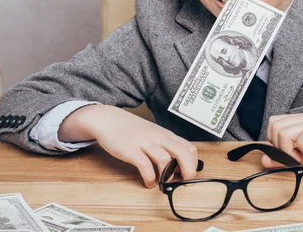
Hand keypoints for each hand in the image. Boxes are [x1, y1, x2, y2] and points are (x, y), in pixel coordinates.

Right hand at [60, 104, 198, 187]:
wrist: (109, 119)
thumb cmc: (132, 130)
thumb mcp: (153, 134)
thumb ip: (165, 147)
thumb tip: (177, 166)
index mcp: (166, 135)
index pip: (189, 148)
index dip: (194, 164)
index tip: (190, 175)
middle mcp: (159, 138)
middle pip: (182, 153)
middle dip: (188, 171)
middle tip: (184, 183)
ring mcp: (145, 143)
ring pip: (165, 159)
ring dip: (167, 176)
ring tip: (163, 184)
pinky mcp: (131, 150)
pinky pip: (145, 166)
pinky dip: (150, 178)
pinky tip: (148, 183)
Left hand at [262, 113, 302, 174]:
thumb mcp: (299, 159)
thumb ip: (281, 158)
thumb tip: (263, 159)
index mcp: (299, 121)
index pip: (273, 122)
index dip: (273, 139)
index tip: (285, 152)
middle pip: (275, 126)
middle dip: (279, 145)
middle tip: (292, 155)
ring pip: (284, 131)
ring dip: (288, 148)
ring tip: (300, 155)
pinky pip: (301, 135)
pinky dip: (300, 148)